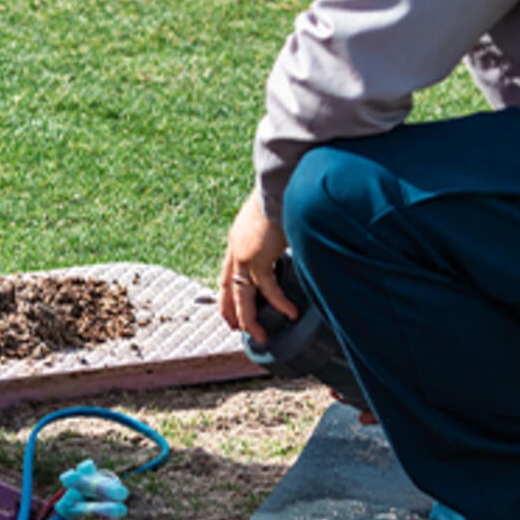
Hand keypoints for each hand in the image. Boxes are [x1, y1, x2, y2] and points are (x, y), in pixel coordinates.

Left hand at [219, 188, 292, 344]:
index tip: (231, 307)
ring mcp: (244, 255)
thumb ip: (276, 235)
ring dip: (250, 319)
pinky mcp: (258, 258)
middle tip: (237, 329)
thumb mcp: (273, 219)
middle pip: (229, 289)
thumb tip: (291, 242)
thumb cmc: (281, 195)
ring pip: (243, 297)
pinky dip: (279, 303)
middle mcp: (236, 249)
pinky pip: (268, 289)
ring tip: (261, 335)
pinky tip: (290, 313)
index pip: (228, 273)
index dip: (228, 293)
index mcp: (238, 240)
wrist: (278, 184)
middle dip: (232, 311)